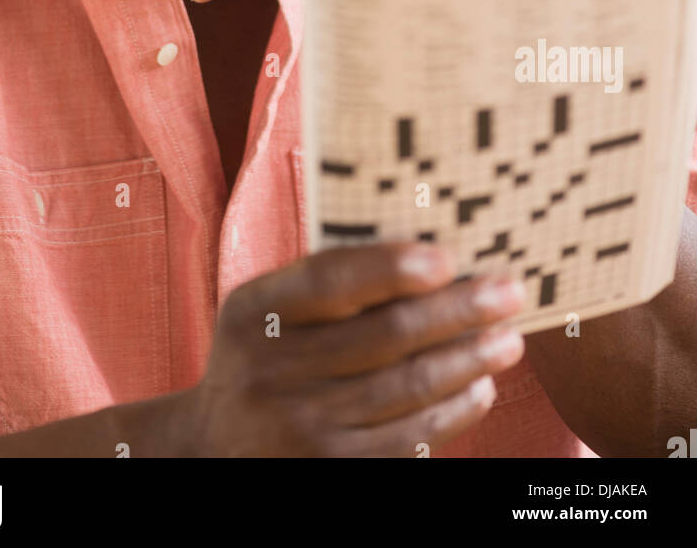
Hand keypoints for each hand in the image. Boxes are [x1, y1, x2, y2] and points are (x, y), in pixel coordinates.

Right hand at [186, 241, 525, 456]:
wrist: (215, 448)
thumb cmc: (263, 356)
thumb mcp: (266, 310)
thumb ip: (324, 283)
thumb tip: (424, 252)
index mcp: (254, 313)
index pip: (328, 281)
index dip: (390, 268)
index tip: (446, 258)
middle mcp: (271, 371)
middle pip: (382, 335)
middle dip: (456, 311)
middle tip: (508, 292)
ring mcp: (299, 427)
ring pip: (404, 389)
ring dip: (467, 361)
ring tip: (508, 339)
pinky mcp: (328, 470)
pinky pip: (405, 440)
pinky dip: (451, 413)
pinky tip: (478, 388)